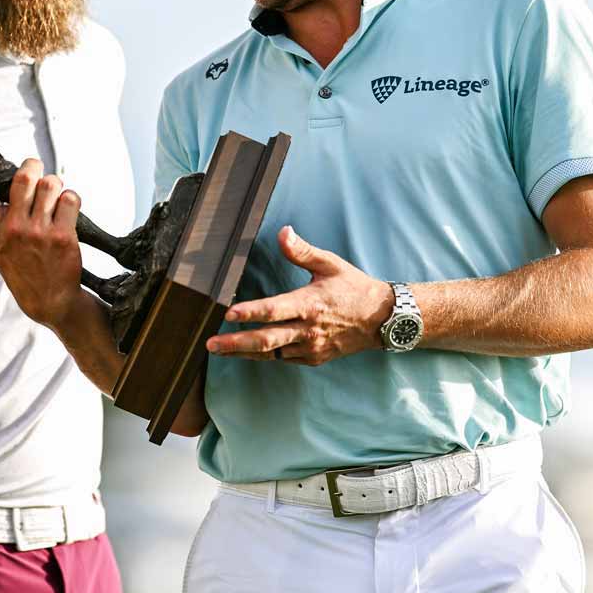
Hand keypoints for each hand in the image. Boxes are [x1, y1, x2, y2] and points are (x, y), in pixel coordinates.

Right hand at [0, 154, 81, 328]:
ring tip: (53, 194)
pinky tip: (66, 209)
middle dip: (32, 167)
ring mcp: (40, 232)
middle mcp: (16, 230)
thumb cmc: (20, 272)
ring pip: (50, 185)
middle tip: (34, 169)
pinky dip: (70, 199)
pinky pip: (70, 199)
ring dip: (54, 184)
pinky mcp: (64, 236)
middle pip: (23, 180)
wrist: (50, 300)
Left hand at [207, 226, 395, 365]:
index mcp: (310, 304)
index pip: (274, 310)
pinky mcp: (314, 358)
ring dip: (244, 353)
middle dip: (236, 343)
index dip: (250, 312)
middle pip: (266, 340)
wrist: (381, 320)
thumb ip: (303, 251)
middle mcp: (308, 330)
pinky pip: (284, 359)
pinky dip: (265, 356)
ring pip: (271, 354)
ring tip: (220, 350)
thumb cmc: (354, 289)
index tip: (228, 313)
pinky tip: (248, 352)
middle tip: (211, 343)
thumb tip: (284, 232)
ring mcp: (311, 348)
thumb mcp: (330, 265)